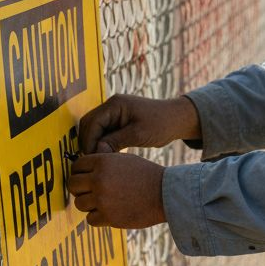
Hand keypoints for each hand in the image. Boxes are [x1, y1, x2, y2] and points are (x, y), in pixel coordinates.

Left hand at [66, 153, 165, 228]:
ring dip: (88, 204)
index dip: (79, 172)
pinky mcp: (108, 217)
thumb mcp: (124, 160)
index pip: (76, 166)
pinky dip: (97, 217)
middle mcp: (99, 180)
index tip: (85, 178)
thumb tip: (82, 167)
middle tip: (89, 191)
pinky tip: (108, 212)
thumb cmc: (146, 175)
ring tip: (102, 202)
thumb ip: (103, 162)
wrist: (166, 194)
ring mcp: (102, 200)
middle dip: (79, 188)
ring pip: (79, 203)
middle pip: (73, 185)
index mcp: (102, 162)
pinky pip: (90, 219)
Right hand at [77, 94, 201, 153]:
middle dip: (88, 142)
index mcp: (115, 104)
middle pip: (88, 124)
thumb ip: (115, 142)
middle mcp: (111, 105)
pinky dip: (101, 143)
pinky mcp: (117, 120)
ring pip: (94, 129)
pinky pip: (103, 132)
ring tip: (99, 160)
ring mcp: (113, 112)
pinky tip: (106, 156)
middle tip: (92, 161)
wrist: (176, 119)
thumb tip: (96, 152)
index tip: (91, 159)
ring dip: (93, 143)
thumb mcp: (138, 134)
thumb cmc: (161, 124)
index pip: (92, 123)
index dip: (89, 141)